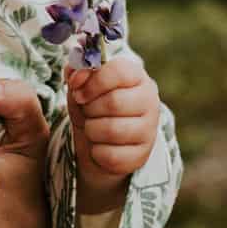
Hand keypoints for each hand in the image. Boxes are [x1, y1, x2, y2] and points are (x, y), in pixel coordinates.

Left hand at [68, 56, 159, 214]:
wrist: (99, 139)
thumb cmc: (92, 104)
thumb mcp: (81, 84)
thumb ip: (76, 71)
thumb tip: (77, 76)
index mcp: (136, 76)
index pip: (119, 71)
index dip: (93, 82)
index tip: (79, 93)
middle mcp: (149, 101)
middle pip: (114, 102)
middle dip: (89, 109)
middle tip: (86, 111)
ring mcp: (149, 130)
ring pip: (112, 130)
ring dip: (91, 130)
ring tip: (92, 127)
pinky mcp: (142, 155)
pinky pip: (112, 156)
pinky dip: (96, 152)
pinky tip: (99, 146)